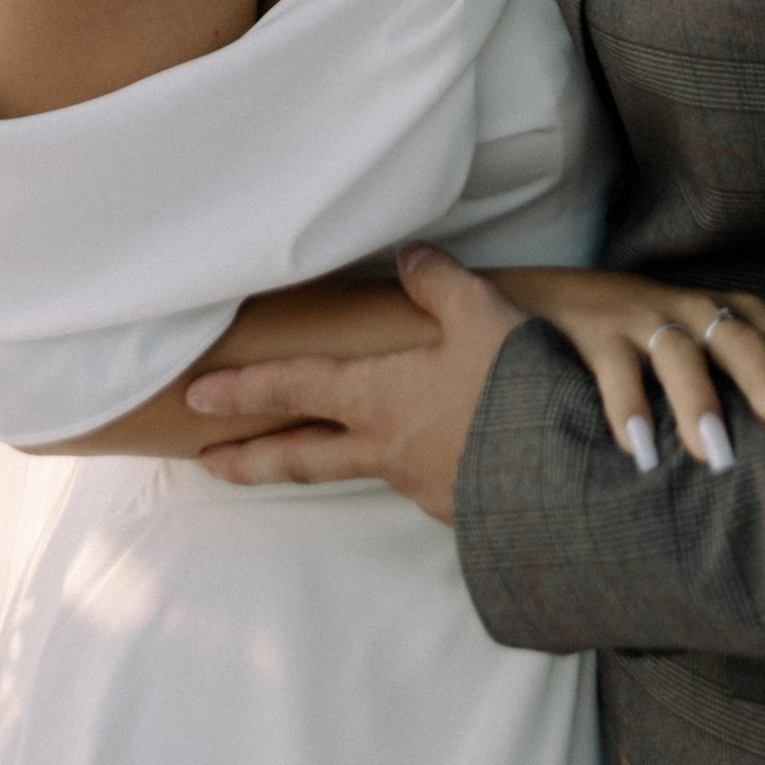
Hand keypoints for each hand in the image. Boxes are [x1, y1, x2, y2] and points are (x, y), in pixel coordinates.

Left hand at [187, 244, 521, 521]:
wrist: (567, 483)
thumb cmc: (515, 395)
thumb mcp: (481, 316)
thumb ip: (440, 282)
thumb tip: (409, 256)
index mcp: (378, 399)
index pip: (293, 390)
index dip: (243, 389)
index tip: (197, 396)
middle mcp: (385, 449)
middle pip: (300, 457)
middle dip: (249, 460)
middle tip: (208, 464)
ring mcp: (418, 485)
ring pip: (355, 472)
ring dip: (323, 464)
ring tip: (314, 454)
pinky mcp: (456, 508)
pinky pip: (414, 483)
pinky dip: (402, 469)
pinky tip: (421, 459)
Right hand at [493, 271, 764, 474]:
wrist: (534, 299)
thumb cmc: (628, 337)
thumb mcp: (684, 348)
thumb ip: (733, 380)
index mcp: (718, 313)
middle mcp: (686, 309)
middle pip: (737, 334)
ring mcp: (637, 316)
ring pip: (678, 353)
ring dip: (697, 401)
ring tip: (714, 454)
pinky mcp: (587, 333)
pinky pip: (611, 369)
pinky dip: (625, 409)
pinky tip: (639, 452)